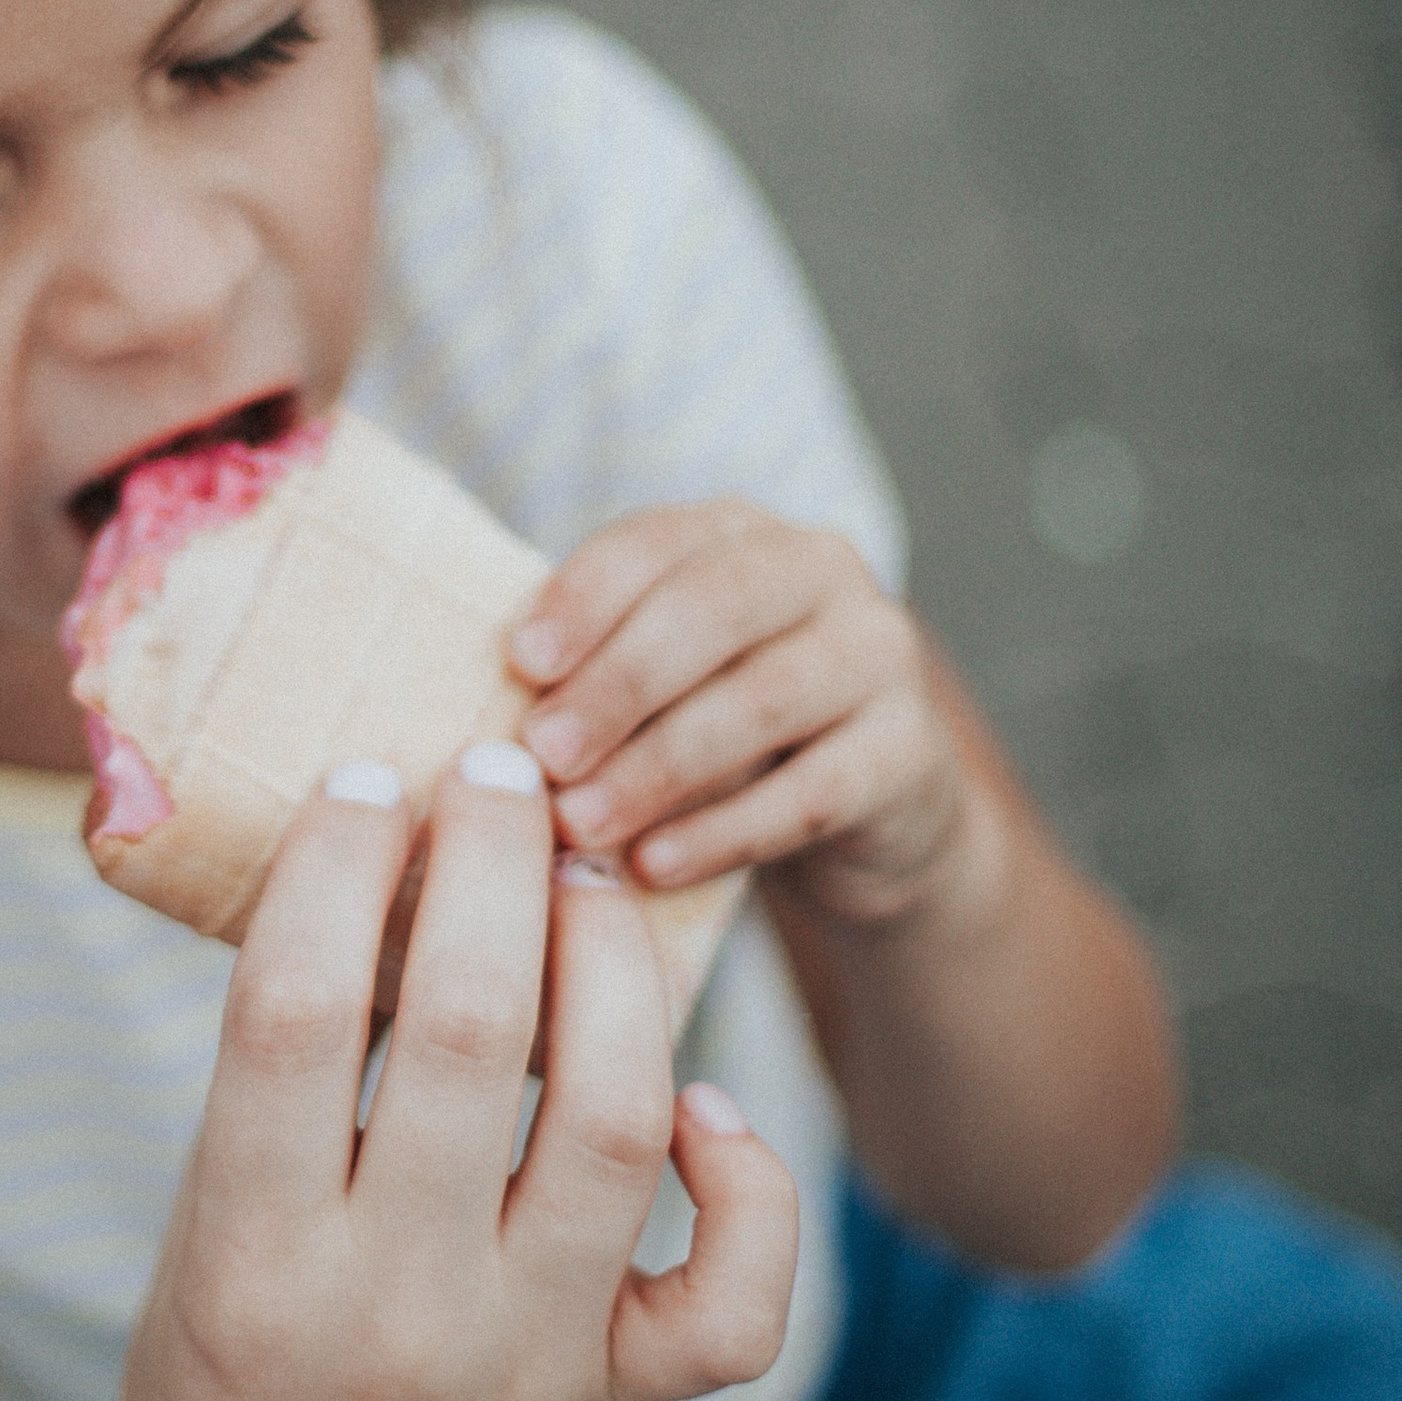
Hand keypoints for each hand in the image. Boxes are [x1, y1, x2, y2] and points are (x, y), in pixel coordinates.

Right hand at [114, 750, 798, 1400]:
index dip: (332, 865)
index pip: (289, 1012)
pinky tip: (692, 1100)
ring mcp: (526, 1361)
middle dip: (489, 864)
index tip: (363, 775)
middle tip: (500, 768)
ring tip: (588, 879)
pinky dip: (743, 1177)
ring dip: (611, 970)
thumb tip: (356, 895)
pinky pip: (733, 1290)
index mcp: (252, 1263)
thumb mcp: (198, 1260)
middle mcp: (397, 1307)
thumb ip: (270, 1111)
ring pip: (612, 1121)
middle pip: (464, 1032)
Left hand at [511, 501, 972, 927]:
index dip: (586, 597)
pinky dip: (723, 832)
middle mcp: (821, 571)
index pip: (657, 542)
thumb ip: (593, 672)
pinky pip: (812, 792)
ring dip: (659, 766)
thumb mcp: (660, 684)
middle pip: (714, 608)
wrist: (863, 810)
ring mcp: (879, 656)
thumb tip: (490, 719)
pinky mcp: (911, 753)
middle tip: (542, 754)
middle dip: (617, 683)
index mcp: (740, 533)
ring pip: (765, 700)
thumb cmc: (720, 733)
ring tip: (581, 823)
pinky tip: (654, 867)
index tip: (520, 662)